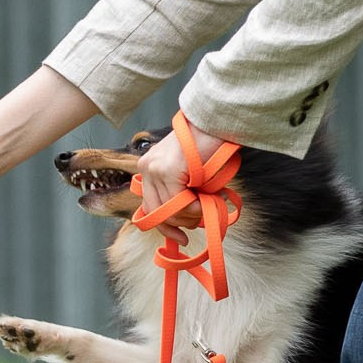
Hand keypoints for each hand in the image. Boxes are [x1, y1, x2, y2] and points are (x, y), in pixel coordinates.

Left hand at [134, 130, 198, 244]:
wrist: (215, 123)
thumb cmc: (208, 146)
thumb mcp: (189, 172)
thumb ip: (183, 191)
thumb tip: (189, 218)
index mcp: (149, 167)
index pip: (149, 207)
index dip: (164, 227)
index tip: (181, 239)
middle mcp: (147, 167)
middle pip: (156, 212)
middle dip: (179, 223)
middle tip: (198, 220)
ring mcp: (155, 169)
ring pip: (169, 210)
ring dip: (190, 215)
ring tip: (206, 205)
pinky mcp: (167, 171)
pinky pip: (179, 203)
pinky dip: (194, 208)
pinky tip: (205, 201)